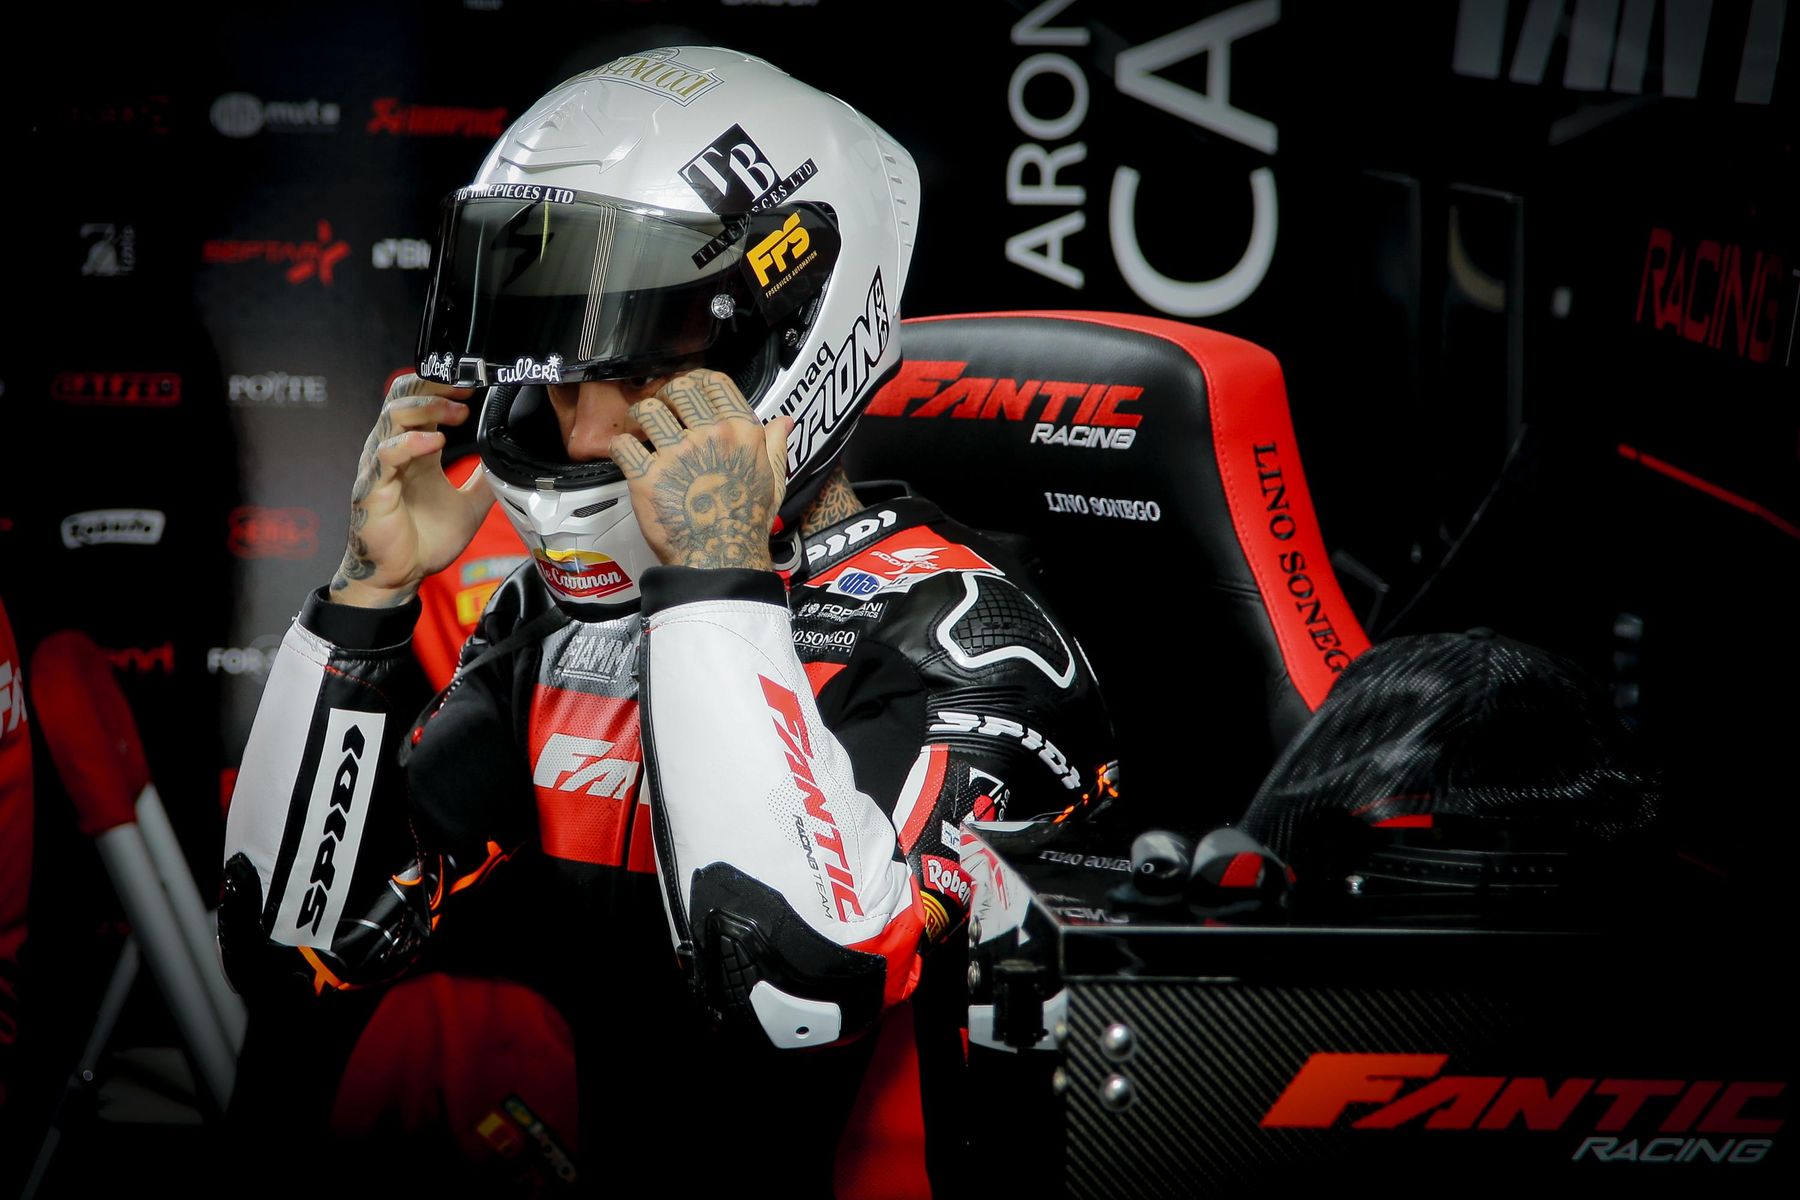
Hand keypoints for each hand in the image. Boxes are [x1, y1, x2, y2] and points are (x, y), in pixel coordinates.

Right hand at [329, 374, 491, 606]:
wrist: (401, 575)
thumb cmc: (426, 540)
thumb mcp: (470, 506)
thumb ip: (486, 482)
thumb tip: (509, 465)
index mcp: (417, 450)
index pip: (422, 401)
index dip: (444, 387)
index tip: (476, 386)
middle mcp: (397, 451)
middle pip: (403, 398)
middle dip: (434, 386)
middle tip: (466, 389)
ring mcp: (382, 466)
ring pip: (392, 417)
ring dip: (427, 407)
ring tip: (458, 412)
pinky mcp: (373, 487)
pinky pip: (386, 455)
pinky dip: (410, 442)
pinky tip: (433, 441)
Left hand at [609, 369, 791, 570]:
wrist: (722, 559)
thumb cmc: (747, 524)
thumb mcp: (774, 481)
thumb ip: (775, 446)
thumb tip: (783, 422)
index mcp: (742, 433)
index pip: (715, 382)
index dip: (696, 379)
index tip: (687, 388)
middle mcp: (710, 437)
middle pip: (679, 389)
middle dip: (665, 394)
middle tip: (660, 408)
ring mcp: (677, 455)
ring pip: (648, 410)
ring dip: (640, 416)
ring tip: (639, 428)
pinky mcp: (648, 477)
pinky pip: (624, 445)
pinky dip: (620, 447)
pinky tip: (627, 453)